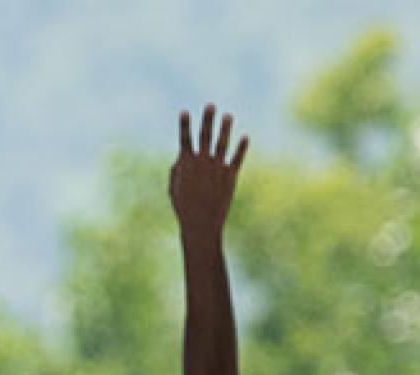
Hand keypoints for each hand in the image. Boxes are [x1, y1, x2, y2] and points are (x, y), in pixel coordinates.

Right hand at [166, 104, 248, 238]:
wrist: (201, 224)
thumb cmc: (184, 208)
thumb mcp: (174, 189)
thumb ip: (176, 171)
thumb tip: (181, 159)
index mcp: (186, 164)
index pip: (184, 139)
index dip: (184, 125)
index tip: (184, 111)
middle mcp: (202, 162)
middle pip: (205, 136)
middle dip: (207, 120)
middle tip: (210, 105)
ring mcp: (217, 167)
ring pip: (222, 143)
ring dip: (225, 128)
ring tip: (228, 116)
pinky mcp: (230, 176)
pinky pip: (236, 158)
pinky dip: (241, 148)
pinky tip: (245, 137)